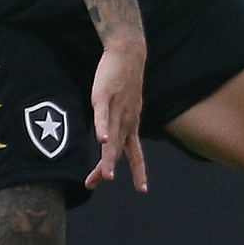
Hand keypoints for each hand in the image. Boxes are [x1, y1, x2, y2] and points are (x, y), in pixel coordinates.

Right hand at [87, 41, 148, 192]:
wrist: (128, 54)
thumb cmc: (124, 81)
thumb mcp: (125, 106)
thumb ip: (117, 123)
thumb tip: (110, 137)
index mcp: (131, 124)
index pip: (136, 153)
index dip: (139, 171)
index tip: (142, 189)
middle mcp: (125, 120)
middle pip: (116, 150)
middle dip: (108, 168)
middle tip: (101, 183)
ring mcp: (115, 109)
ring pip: (110, 138)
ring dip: (107, 158)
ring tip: (105, 176)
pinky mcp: (104, 95)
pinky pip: (102, 114)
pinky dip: (102, 127)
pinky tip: (100, 139)